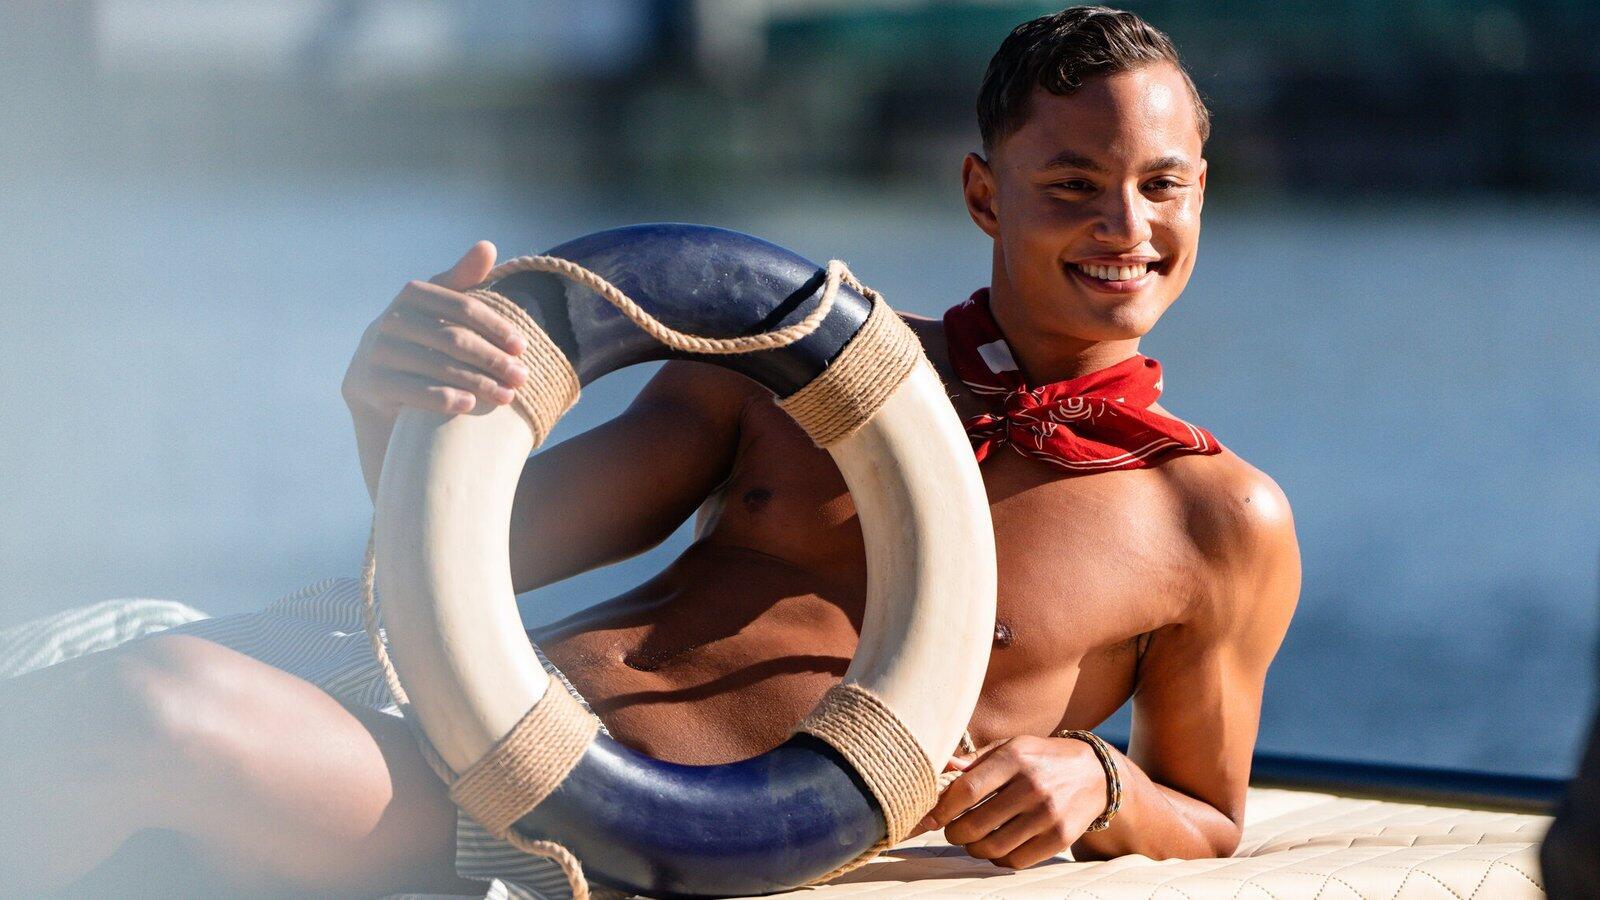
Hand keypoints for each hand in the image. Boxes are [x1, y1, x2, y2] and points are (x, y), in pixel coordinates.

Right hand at [342, 241, 528, 419]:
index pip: (462, 307)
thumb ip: (462, 280)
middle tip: (522, 377)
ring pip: (438, 366)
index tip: (523, 347)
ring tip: (507, 396)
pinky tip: (472, 405)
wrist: (374, 384)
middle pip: (453, 339)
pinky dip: (445, 398)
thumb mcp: (438, 308)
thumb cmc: (419, 338)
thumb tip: (487, 245)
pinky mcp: (371, 382)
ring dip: (478, 383)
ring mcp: (377, 351)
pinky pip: (414, 390)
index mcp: (411, 295)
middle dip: (493, 359)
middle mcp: (390, 319)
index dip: (495, 327)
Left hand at [913, 735, 1107, 868]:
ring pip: (993, 847)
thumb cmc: (1041, 759)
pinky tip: (997, 847)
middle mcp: (1032, 786)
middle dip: (954, 833)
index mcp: (1015, 757)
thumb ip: (976, 759)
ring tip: (972, 840)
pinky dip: (998, 859)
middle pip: (976, 824)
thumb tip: (942, 770)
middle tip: (952, 831)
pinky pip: (1016, 861)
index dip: (942, 809)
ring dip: (973, 849)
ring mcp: (1048, 814)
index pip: (967, 790)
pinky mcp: (1060, 837)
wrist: (1094, 774)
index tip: (931, 818)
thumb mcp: (1012, 746)